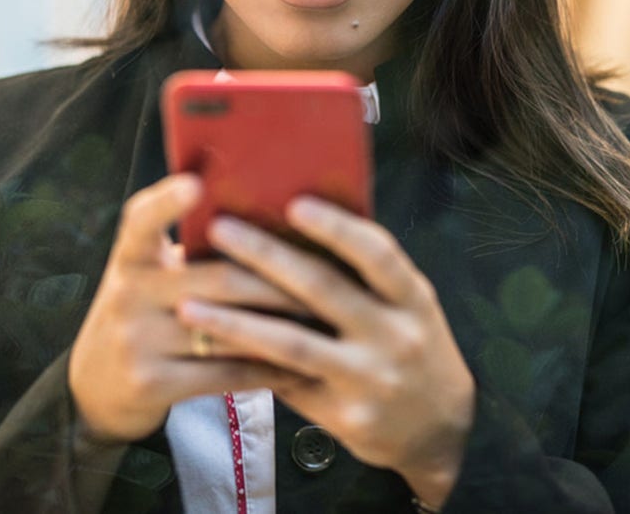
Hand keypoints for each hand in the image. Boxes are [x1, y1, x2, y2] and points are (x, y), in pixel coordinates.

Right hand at [67, 175, 315, 442]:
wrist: (97, 388)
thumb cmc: (148, 316)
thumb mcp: (151, 276)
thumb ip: (190, 251)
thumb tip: (271, 217)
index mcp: (131, 257)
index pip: (141, 219)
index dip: (168, 200)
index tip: (198, 183)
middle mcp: (127, 293)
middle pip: (218, 278)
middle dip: (279, 280)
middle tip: (330, 278)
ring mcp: (135, 341)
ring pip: (228, 329)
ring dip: (283, 327)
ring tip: (327, 322)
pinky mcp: (149, 384)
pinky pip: (225, 374)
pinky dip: (267, 368)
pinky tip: (301, 364)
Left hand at [175, 197, 475, 506]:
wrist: (440, 427)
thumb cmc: (413, 344)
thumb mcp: (409, 305)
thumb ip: (368, 274)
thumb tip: (297, 221)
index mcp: (413, 298)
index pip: (377, 254)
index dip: (336, 228)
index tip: (293, 203)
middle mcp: (395, 336)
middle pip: (323, 290)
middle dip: (266, 256)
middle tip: (219, 229)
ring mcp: (369, 378)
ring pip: (292, 344)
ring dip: (236, 322)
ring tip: (189, 305)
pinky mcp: (344, 414)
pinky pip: (284, 382)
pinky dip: (244, 362)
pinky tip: (209, 348)